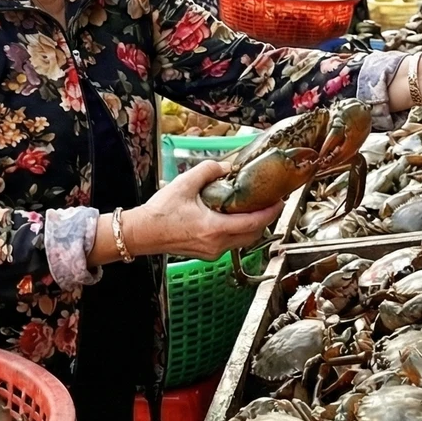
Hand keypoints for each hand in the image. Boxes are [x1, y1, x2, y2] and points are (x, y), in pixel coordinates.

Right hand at [121, 161, 281, 262]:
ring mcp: (212, 252)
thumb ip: (209, 170)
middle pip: (253, 235)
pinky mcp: (207, 254)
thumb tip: (227, 166)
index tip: (280, 201)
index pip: (253, 223)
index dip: (270, 212)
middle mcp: (217, 245)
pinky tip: (233, 217)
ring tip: (253, 207)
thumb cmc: (160, 212)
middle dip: (265, 219)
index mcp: (214, 228)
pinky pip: (230, 243)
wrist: (142, 233)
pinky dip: (237, 231)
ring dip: (251, 226)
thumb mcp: (185, 183)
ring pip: (243, 241)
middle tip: (270, 202)